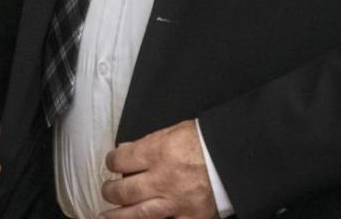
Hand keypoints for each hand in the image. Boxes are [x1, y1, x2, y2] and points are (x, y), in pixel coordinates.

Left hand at [100, 120, 217, 218]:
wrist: (235, 155)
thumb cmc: (207, 139)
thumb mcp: (176, 130)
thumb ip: (150, 142)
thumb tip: (127, 150)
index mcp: (158, 151)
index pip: (121, 159)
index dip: (112, 160)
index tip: (112, 162)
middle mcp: (162, 179)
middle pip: (123, 191)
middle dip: (111, 191)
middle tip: (108, 190)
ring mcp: (175, 202)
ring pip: (136, 214)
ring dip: (118, 215)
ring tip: (105, 216)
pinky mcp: (189, 217)